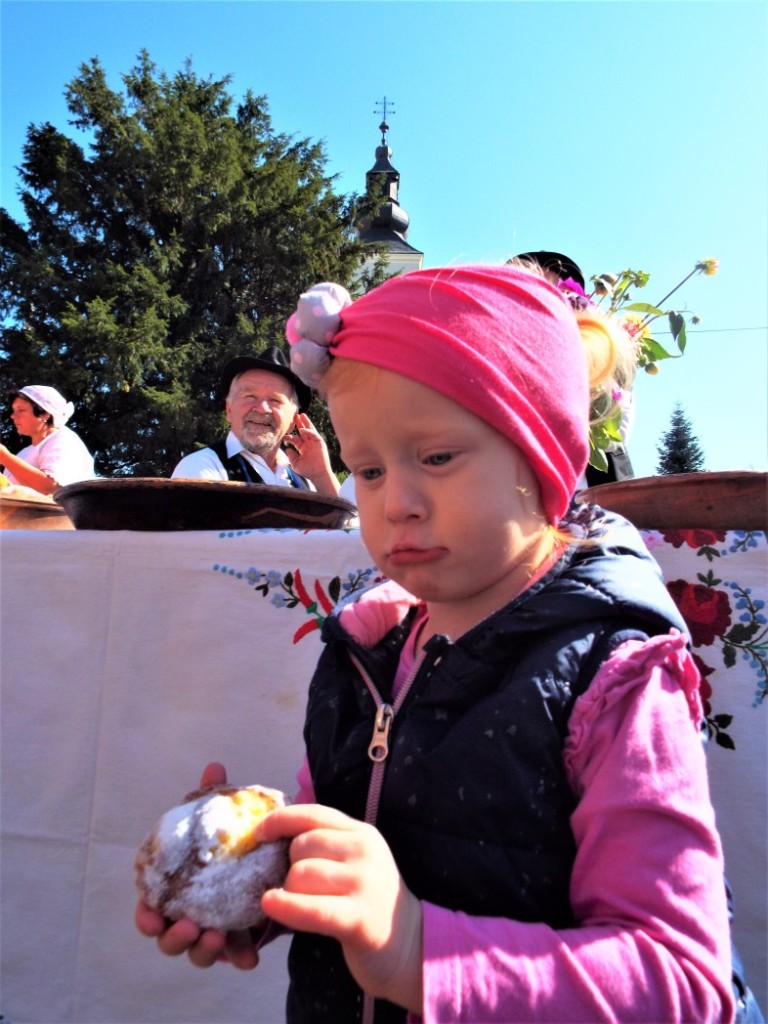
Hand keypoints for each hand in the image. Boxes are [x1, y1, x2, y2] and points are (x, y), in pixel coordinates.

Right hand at [133, 761, 260, 970]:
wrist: (258, 858)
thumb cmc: (221, 842)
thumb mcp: (215, 819)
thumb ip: (210, 797)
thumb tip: (214, 766)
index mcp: (172, 891)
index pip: (149, 912)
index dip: (146, 918)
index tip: (152, 917)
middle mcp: (185, 916)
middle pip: (169, 939)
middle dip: (175, 938)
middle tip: (191, 926)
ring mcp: (210, 931)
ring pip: (198, 952)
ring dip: (203, 950)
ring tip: (216, 936)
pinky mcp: (237, 939)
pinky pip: (235, 955)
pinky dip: (239, 957)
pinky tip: (250, 958)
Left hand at [257, 804, 422, 1012]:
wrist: (408, 944)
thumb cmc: (368, 902)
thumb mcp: (355, 861)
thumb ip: (325, 843)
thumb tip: (273, 833)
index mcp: (362, 833)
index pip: (313, 814)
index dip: (280, 819)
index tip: (258, 833)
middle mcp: (365, 852)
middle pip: (302, 845)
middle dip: (287, 866)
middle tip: (297, 887)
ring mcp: (364, 883)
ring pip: (301, 875)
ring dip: (289, 891)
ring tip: (301, 905)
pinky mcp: (358, 918)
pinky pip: (310, 908)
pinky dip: (286, 906)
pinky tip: (269, 905)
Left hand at [284, 414, 338, 495]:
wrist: (318, 475)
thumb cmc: (308, 471)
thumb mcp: (296, 464)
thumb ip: (291, 456)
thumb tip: (287, 449)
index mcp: (302, 448)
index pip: (295, 439)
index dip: (289, 436)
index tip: (283, 435)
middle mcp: (308, 443)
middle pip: (303, 431)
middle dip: (298, 424)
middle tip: (293, 416)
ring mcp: (314, 442)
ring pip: (309, 430)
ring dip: (305, 422)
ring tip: (301, 415)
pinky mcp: (320, 443)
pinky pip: (314, 434)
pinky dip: (309, 431)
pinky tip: (303, 430)